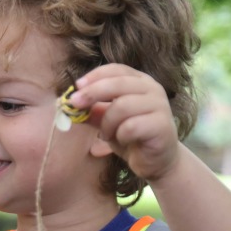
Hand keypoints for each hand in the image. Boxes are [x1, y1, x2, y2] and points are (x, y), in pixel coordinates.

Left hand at [70, 64, 181, 182]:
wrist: (155, 161)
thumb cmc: (130, 136)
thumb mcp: (106, 120)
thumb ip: (92, 110)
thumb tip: (69, 103)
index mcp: (139, 81)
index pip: (116, 69)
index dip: (95, 76)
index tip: (76, 86)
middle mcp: (153, 89)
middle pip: (118, 83)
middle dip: (92, 93)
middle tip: (74, 104)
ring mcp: (160, 106)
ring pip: (122, 105)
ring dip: (107, 123)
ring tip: (106, 135)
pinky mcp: (162, 125)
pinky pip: (131, 126)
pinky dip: (120, 135)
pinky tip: (122, 141)